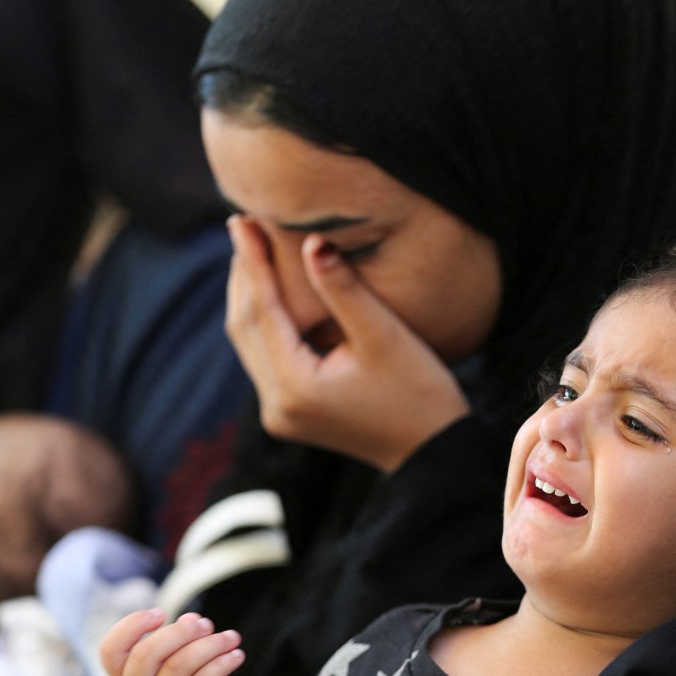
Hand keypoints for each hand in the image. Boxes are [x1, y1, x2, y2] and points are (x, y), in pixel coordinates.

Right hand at [100, 609, 244, 675]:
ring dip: (209, 645)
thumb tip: (193, 620)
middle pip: (145, 655)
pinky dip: (221, 665)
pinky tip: (236, 657)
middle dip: (179, 632)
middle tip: (206, 624)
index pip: (110, 651)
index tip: (161, 612)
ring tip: (231, 638)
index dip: (131, 626)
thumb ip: (175, 655)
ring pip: (177, 667)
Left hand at [224, 216, 469, 472]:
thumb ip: (344, 289)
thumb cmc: (420, 394)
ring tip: (250, 251)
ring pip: (249, 344)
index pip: (262, 312)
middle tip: (242, 225)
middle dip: (243, 276)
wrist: (434, 453)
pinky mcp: (289, 415)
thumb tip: (311, 242)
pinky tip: (270, 293)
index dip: (252, 262)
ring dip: (248, 298)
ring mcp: (279, 415)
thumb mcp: (384, 336)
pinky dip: (264, 323)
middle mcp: (276, 406)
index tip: (241, 221)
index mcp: (296, 388)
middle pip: (244, 328)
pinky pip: (263, 359)